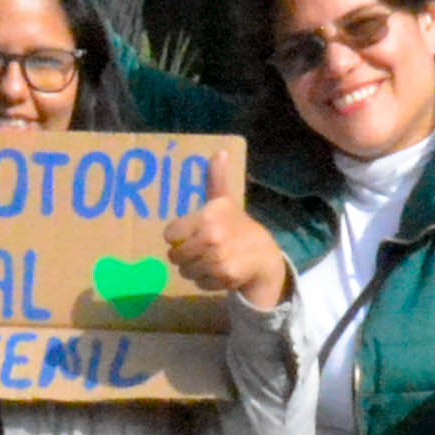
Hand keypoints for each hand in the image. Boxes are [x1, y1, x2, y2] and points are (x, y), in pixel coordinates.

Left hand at [162, 191, 291, 307]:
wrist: (264, 254)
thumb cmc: (238, 225)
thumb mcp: (224, 201)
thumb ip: (216, 179)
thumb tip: (218, 151)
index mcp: (207, 216)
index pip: (170, 234)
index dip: (178, 235)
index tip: (191, 233)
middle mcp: (211, 237)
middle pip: (175, 255)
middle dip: (184, 254)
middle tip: (200, 249)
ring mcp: (218, 259)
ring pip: (185, 270)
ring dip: (194, 268)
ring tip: (210, 260)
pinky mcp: (224, 277)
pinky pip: (199, 283)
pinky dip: (206, 280)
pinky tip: (219, 271)